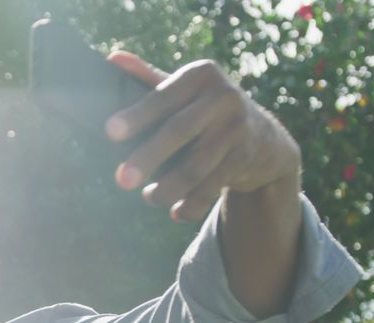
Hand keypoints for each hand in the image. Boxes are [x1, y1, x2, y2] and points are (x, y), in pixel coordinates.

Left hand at [104, 52, 300, 221]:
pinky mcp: (244, 158)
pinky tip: (176, 213)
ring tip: (150, 197)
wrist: (264, 138)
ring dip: (168, 189)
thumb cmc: (205, 109)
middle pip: (178, 131)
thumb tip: (113, 58)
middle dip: (148, 157)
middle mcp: (223, 97)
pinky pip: (211, 187)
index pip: (162, 96)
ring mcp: (237, 128)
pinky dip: (191, 205)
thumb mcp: (184, 90)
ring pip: (195, 166)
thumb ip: (149, 77)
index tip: (109, 132)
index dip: (137, 115)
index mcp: (201, 75)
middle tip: (121, 181)